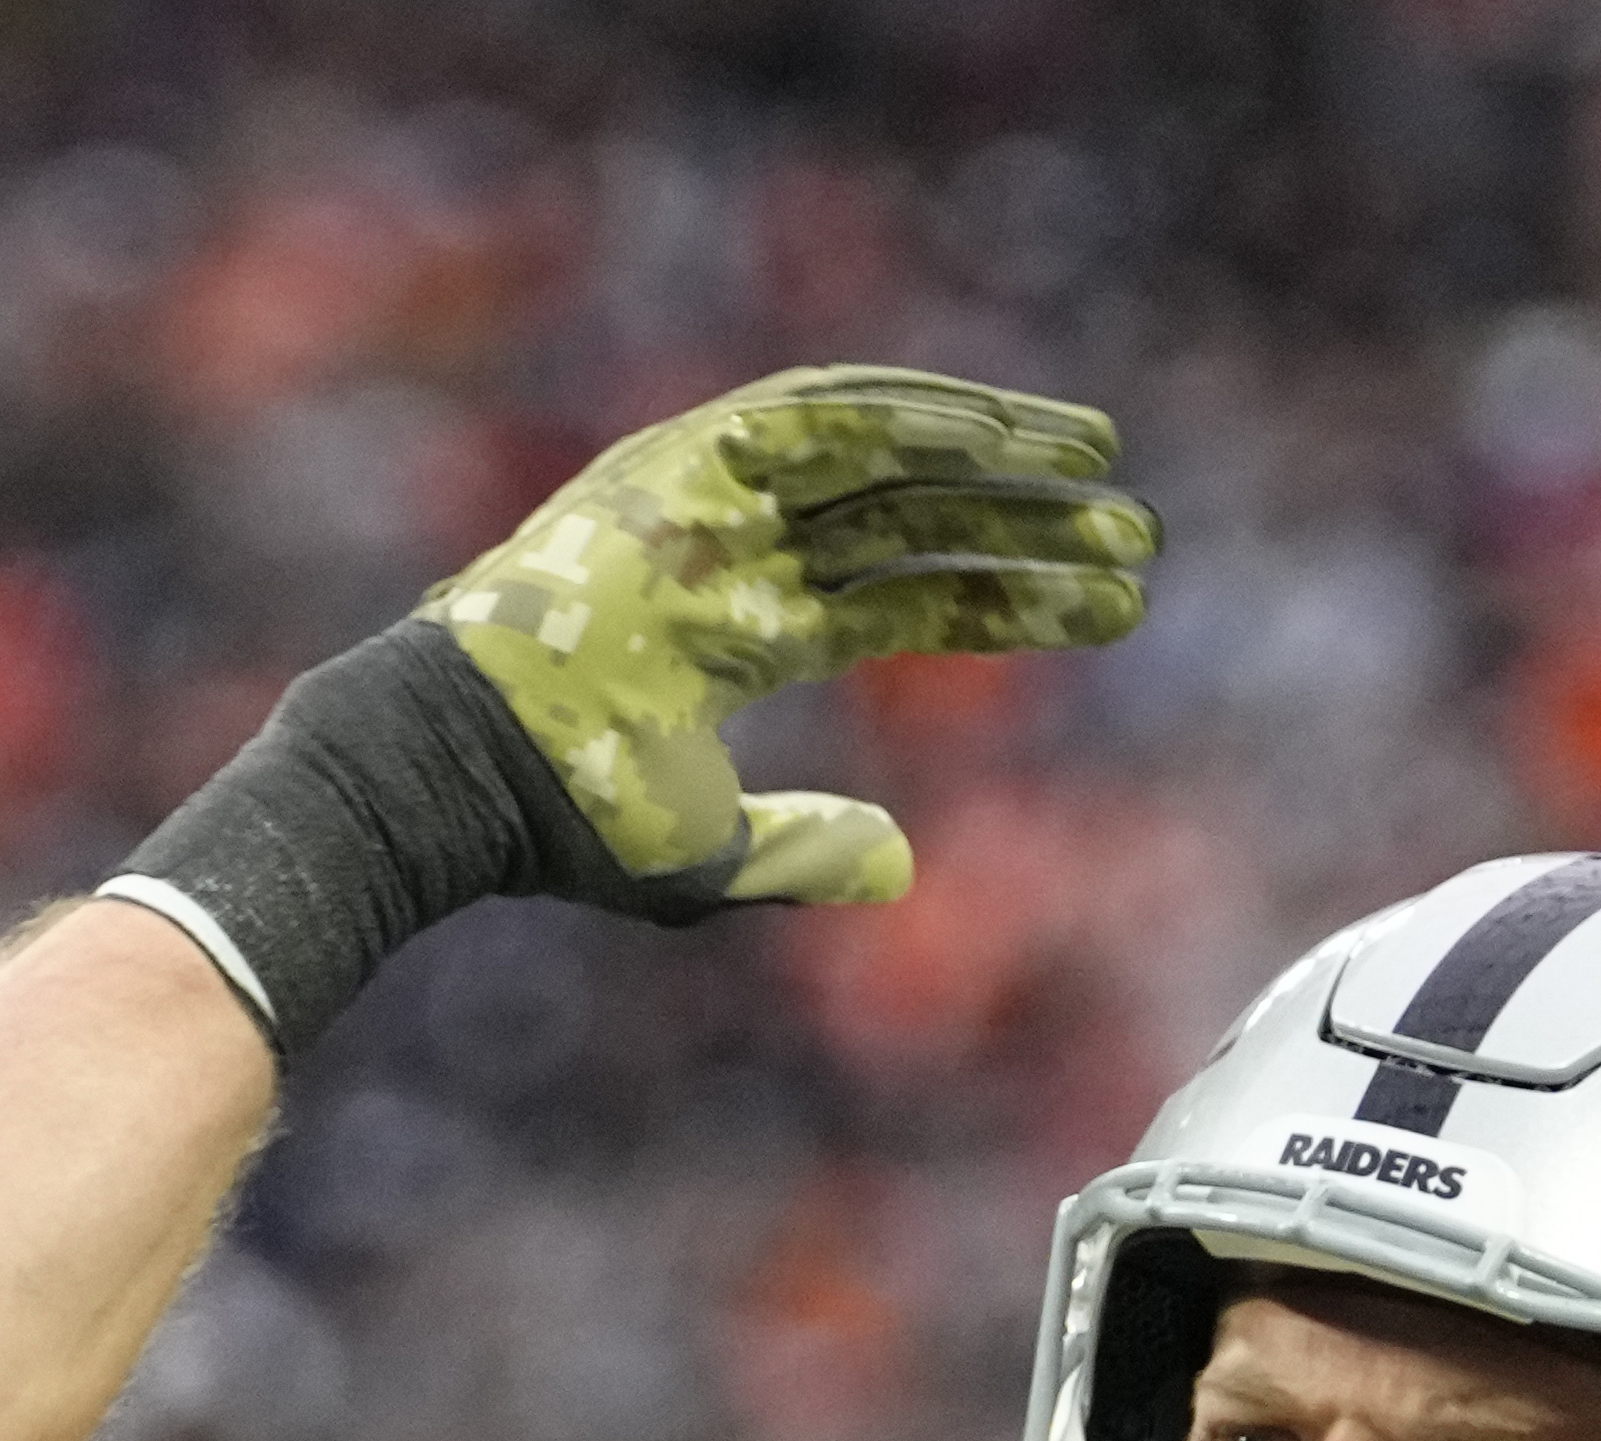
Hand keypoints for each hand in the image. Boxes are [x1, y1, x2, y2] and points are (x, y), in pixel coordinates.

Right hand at [418, 365, 1156, 913]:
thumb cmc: (564, 817)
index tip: (1112, 605)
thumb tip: (909, 866)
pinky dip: (903, 414)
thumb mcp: (708, 857)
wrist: (461, 769)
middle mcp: (737, 550)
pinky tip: (995, 427)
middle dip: (1026, 520)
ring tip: (1098, 458)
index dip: (1010, 599)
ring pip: (877, 454)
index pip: (906, 599)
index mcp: (745, 631)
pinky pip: (809, 419)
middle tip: (1139, 529)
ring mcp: (705, 500)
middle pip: (912, 516)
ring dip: (987, 450)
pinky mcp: (676, 461)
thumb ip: (807, 851)